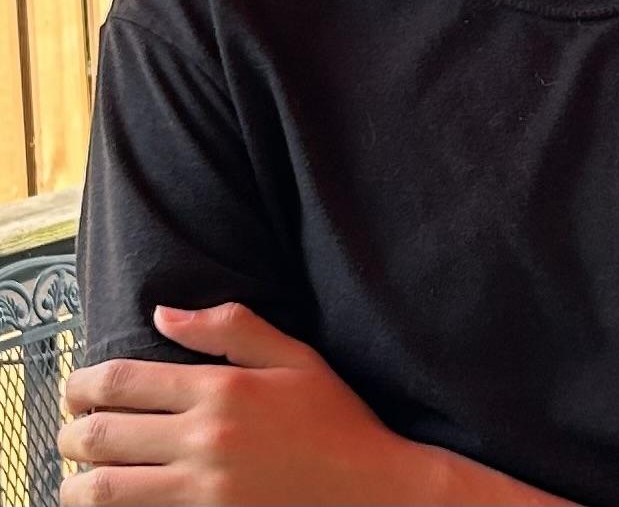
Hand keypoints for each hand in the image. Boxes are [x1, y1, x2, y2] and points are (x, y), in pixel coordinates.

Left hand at [57, 301, 441, 504]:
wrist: (369, 488)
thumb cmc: (333, 418)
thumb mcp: (292, 356)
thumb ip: (229, 327)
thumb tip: (163, 313)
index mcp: (221, 388)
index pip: (123, 382)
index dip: (82, 384)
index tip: (75, 389)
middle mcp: (203, 439)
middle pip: (101, 436)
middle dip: (69, 432)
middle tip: (68, 431)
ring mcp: (202, 491)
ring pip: (105, 491)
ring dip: (77, 484)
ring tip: (76, 478)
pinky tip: (112, 504)